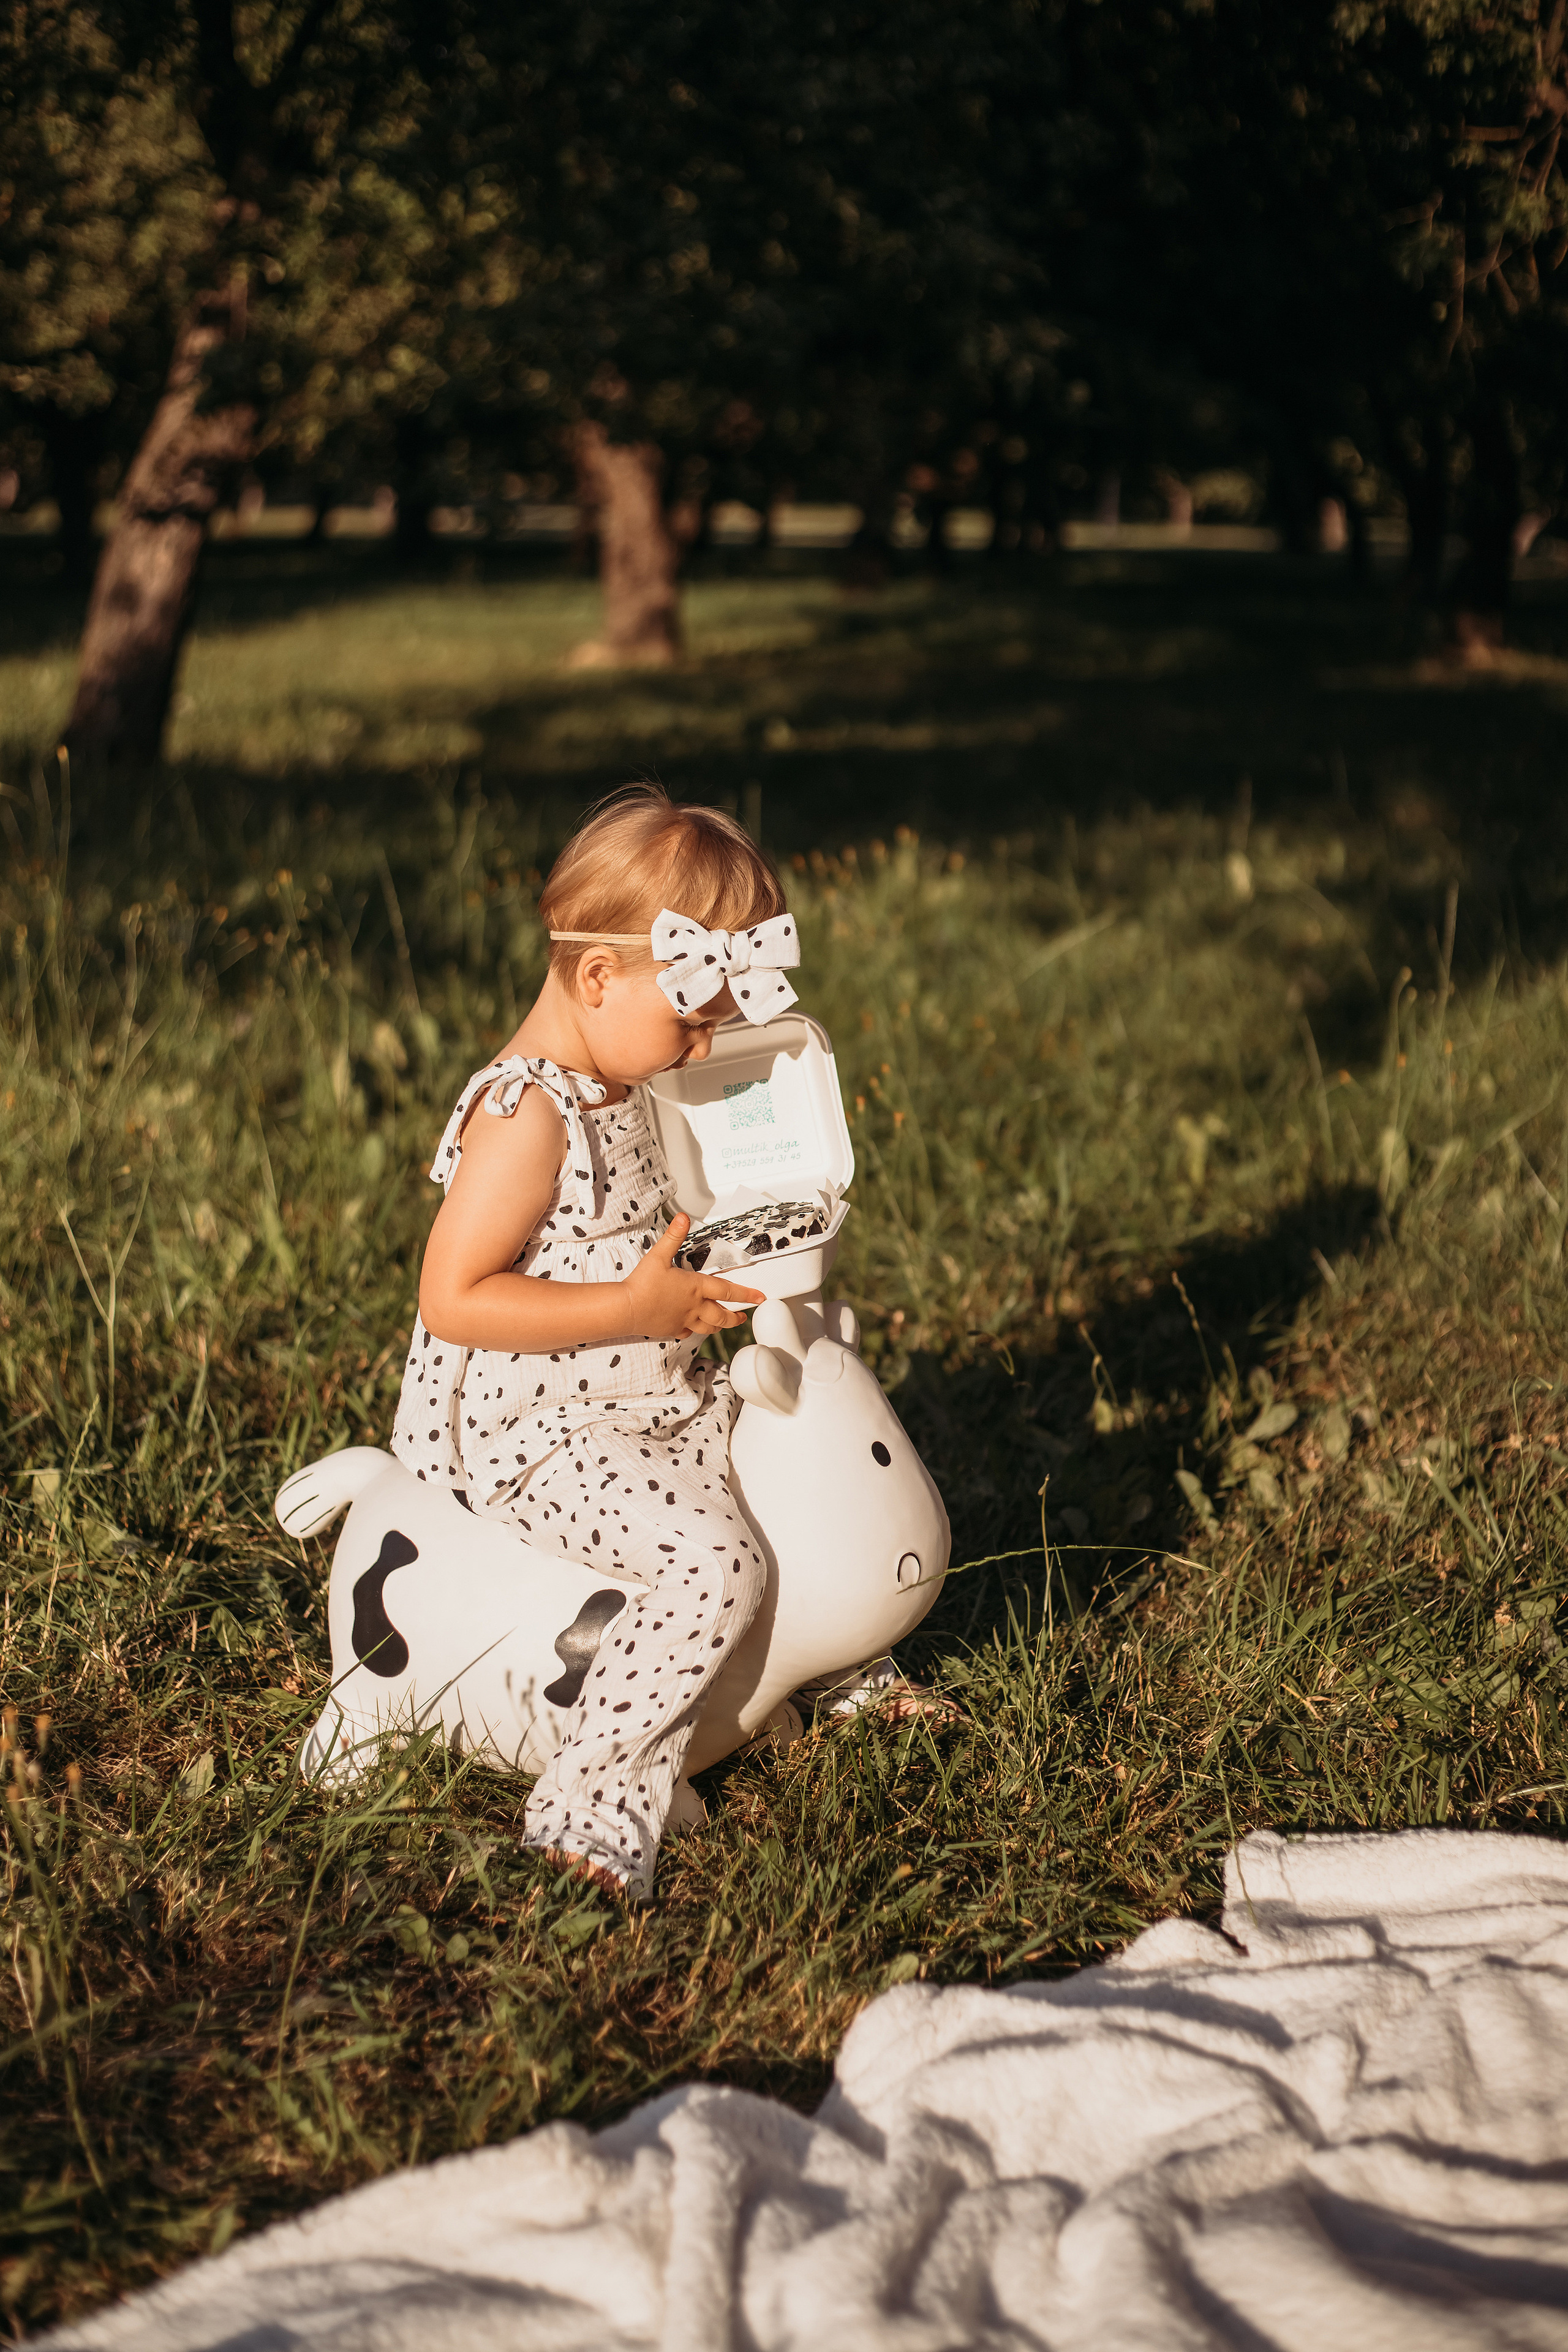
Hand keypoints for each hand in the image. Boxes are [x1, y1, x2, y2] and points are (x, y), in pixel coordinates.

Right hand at [620, 1214, 764, 1338]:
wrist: (626, 1308)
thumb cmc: (642, 1283)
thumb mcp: (658, 1255)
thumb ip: (673, 1236)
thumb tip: (683, 1218)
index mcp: (696, 1287)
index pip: (728, 1291)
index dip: (747, 1294)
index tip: (760, 1298)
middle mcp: (694, 1306)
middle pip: (722, 1315)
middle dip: (736, 1316)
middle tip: (743, 1316)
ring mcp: (684, 1320)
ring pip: (709, 1327)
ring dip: (720, 1325)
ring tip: (725, 1323)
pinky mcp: (672, 1329)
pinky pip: (688, 1332)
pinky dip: (694, 1330)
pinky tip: (692, 1327)